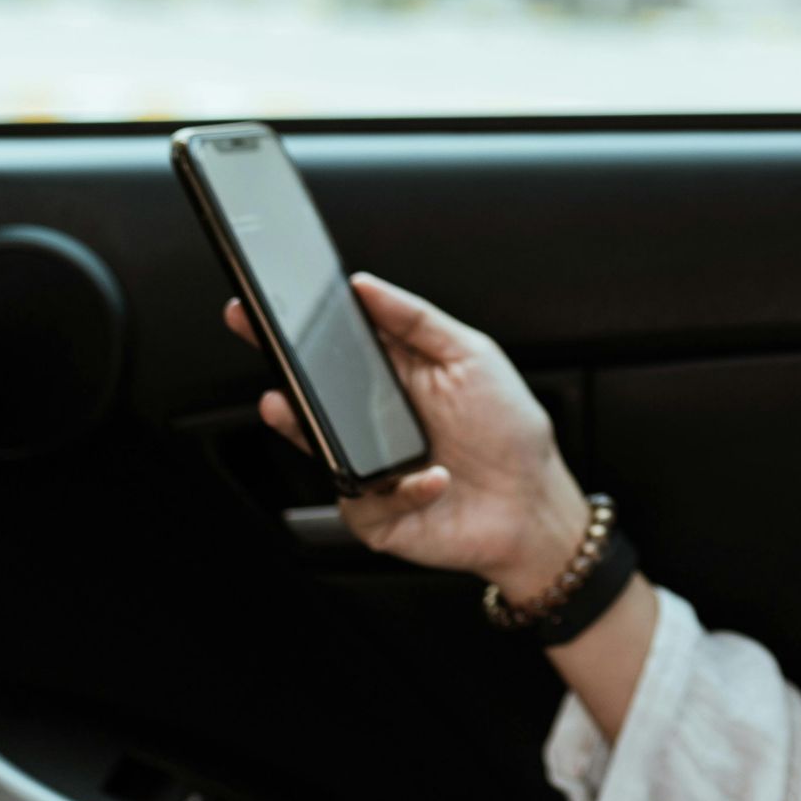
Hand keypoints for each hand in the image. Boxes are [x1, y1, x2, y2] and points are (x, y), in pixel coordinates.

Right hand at [224, 272, 590, 598]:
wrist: (534, 506)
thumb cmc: (510, 432)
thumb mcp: (473, 357)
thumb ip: (418, 319)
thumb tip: (366, 286)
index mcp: (395, 377)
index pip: (337, 346)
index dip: (299, 327)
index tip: (269, 304)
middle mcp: (373, 420)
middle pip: (313, 392)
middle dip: (282, 368)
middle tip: (266, 345)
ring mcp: (368, 467)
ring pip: (318, 446)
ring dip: (303, 426)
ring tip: (291, 406)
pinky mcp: (374, 514)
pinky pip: (362, 498)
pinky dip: (402, 489)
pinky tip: (434, 478)